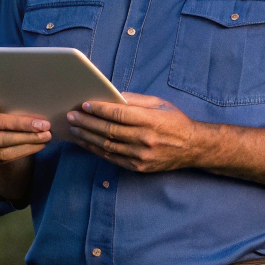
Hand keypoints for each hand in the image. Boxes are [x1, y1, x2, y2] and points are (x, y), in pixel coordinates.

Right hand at [0, 97, 52, 161]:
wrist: (4, 139)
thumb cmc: (10, 112)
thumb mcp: (8, 103)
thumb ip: (12, 98)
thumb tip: (38, 89)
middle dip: (20, 123)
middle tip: (43, 124)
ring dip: (26, 138)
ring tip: (46, 135)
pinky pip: (5, 154)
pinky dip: (25, 149)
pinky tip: (40, 144)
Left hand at [62, 93, 207, 172]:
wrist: (194, 148)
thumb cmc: (175, 121)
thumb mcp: (160, 104)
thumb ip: (135, 100)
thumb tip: (110, 97)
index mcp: (151, 121)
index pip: (119, 114)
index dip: (99, 109)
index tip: (84, 104)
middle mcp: (145, 140)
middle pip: (109, 130)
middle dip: (87, 122)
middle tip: (71, 116)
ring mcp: (141, 156)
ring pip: (107, 146)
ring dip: (87, 136)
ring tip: (74, 128)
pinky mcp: (138, 167)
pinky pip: (112, 158)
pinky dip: (96, 150)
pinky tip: (86, 142)